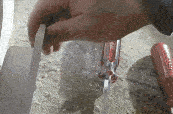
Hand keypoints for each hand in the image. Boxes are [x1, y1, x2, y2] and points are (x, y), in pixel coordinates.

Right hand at [28, 0, 149, 53]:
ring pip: (54, 13)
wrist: (139, 7)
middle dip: (43, 32)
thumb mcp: (83, 28)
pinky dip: (61, 26)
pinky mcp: (80, 1)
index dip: (33, 30)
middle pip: (45, 12)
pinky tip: (63, 39)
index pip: (39, 12)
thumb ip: (59, 32)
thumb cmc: (114, 16)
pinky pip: (64, 12)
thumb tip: (42, 39)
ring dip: (52, 31)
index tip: (35, 47)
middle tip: (45, 51)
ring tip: (54, 49)